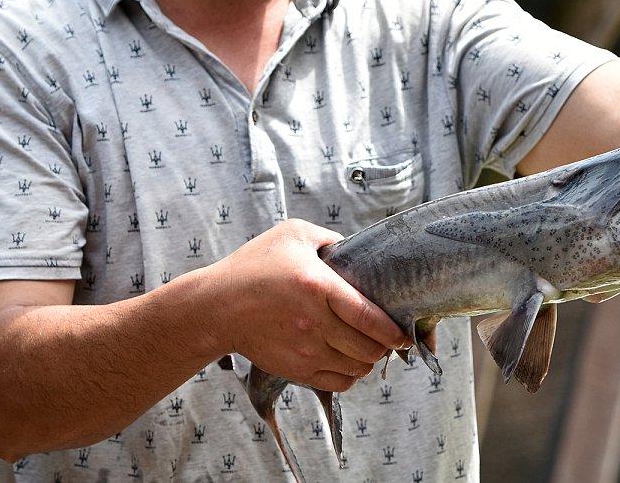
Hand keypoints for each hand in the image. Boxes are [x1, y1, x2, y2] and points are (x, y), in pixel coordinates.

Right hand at [209, 219, 409, 391]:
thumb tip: (359, 250)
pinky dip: (351, 375)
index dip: (393, 330)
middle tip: (389, 337)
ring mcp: (304, 351)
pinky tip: (349, 360)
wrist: (215, 307)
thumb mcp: (293, 235)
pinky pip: (337, 383)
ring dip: (369, 360)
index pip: (368, 316)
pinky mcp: (295, 370)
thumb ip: (331, 239)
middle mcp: (313, 323)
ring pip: (356, 368)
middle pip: (368, 347)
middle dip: (385, 345)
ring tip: (369, 347)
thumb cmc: (253, 265)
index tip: (404, 332)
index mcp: (317, 286)